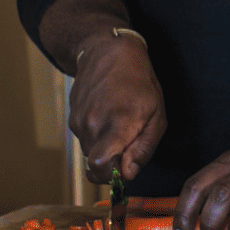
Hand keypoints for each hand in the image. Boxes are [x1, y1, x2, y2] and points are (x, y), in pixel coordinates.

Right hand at [67, 30, 165, 183]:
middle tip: (129, 142)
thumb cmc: (140, 83)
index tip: (124, 169)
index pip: (100, 165)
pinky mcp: (71, 118)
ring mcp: (79, 121)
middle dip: (113, 163)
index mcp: (118, 124)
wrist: (109, 53)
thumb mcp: (157, 115)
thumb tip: (128, 174)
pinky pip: (84, 139)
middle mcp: (93, 124)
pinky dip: (96, 136)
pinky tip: (107, 116)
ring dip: (105, 147)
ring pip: (90, 152)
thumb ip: (144, 149)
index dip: (111, 176)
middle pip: (96, 165)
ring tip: (119, 122)